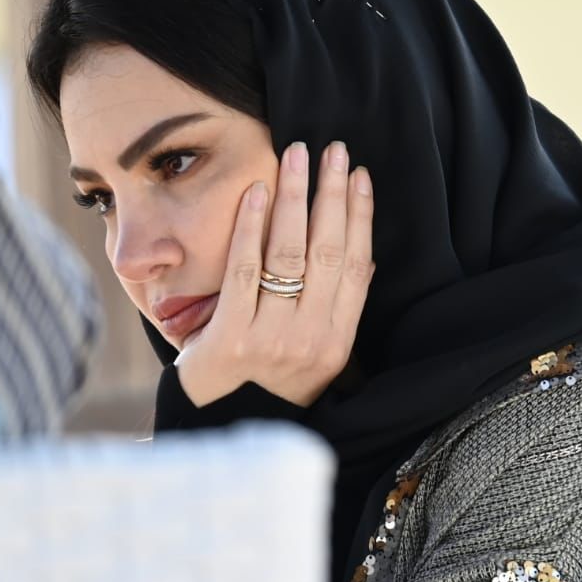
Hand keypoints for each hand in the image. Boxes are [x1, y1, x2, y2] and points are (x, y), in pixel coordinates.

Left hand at [175, 140, 374, 406]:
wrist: (219, 431)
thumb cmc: (265, 386)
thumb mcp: (314, 355)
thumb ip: (333, 311)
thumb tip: (362, 260)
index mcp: (337, 341)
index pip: (357, 267)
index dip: (361, 217)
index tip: (359, 176)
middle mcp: (312, 339)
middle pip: (328, 252)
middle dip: (331, 194)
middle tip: (332, 150)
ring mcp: (273, 339)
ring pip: (289, 254)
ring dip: (294, 198)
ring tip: (296, 156)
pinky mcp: (231, 338)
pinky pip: (244, 271)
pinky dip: (251, 227)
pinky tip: (256, 192)